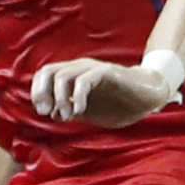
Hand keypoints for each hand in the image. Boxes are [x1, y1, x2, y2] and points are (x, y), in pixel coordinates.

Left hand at [30, 58, 174, 127]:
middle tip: (47, 112)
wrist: (147, 99)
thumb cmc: (117, 104)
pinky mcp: (107, 72)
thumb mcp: (87, 111)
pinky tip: (79, 111)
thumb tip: (52, 114)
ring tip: (68, 116)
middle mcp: (79, 69)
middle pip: (48, 71)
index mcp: (72, 76)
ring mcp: (93, 69)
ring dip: (59, 99)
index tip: (44, 112)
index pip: (44, 75)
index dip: (38, 92)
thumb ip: (69, 110)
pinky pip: (84, 80)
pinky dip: (77, 97)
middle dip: (42, 93)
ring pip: (63, 76)